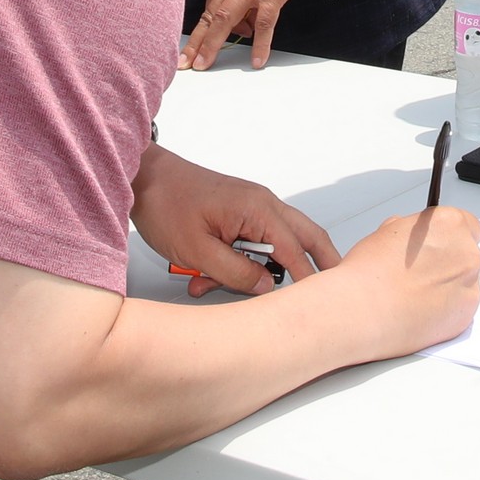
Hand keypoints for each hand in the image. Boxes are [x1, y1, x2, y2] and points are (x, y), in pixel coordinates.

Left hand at [129, 146, 338, 298]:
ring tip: (210, 284)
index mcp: (257, 209)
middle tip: (335, 284)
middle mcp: (261, 204)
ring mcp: (250, 206)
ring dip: (255, 270)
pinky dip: (237, 261)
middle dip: (319, 260)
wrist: (144, 178)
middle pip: (305, 235)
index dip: (308, 278)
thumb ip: (236, 273)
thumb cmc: (166, 204)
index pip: (295, 250)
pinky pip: (250, 241)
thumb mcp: (198, 250)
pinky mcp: (237, 212)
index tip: (319, 302)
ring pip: (274, 243)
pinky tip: (204, 276)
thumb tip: (266, 287)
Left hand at [182, 0, 320, 68]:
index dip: (200, 32)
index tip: (190, 51)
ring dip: (213, 42)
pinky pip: (264, 23)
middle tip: (186, 62)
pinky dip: (260, 44)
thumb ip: (241, 0)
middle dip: (196, 41)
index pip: (208, 8)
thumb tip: (240, 30)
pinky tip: (257, 60)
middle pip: (210, 14)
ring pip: (226, 17)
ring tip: (205, 63)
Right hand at [315, 207, 479, 355]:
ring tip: (417, 297)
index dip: (451, 238)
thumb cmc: (369, 273)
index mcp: (449, 223)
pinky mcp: (467, 314)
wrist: (363, 310)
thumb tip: (414, 238)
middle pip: (468, 254)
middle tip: (423, 275)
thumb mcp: (387, 233)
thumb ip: (412, 230)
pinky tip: (422, 311)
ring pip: (466, 283)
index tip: (441, 247)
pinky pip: (462, 308)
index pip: (468, 225)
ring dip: (449, 287)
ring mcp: (470, 284)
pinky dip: (448, 310)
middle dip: (450, 263)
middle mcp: (466, 252)